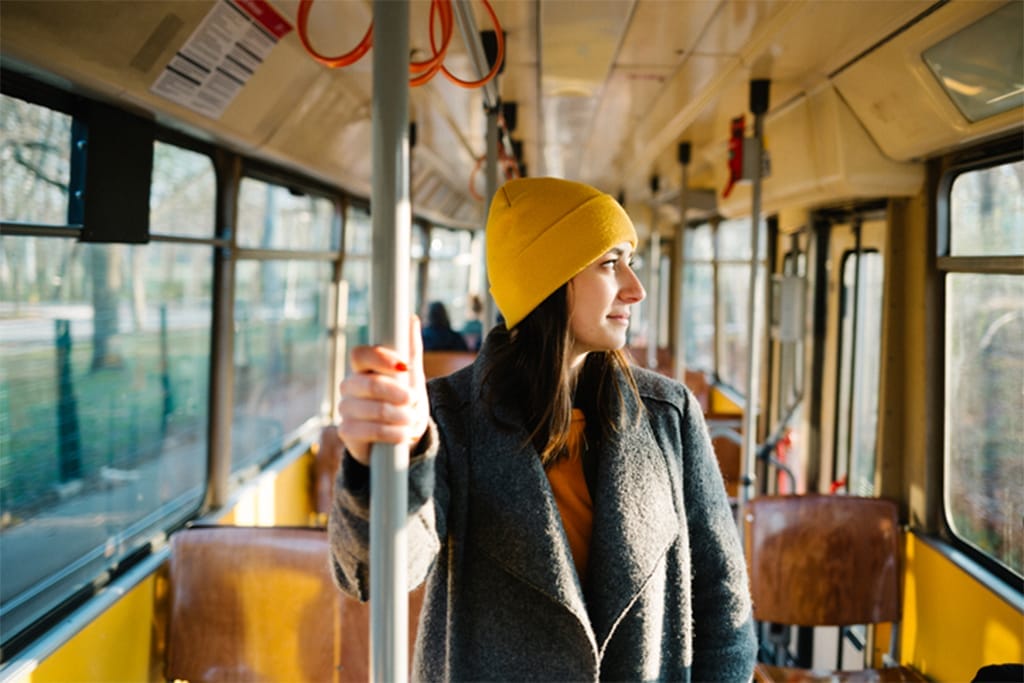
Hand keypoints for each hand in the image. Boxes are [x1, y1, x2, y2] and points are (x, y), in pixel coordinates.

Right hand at [336, 316, 429, 464]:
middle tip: (413, 399)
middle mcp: (350, 386)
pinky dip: (390, 433)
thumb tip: (410, 318)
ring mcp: (346, 409)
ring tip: (410, 419)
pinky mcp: (347, 432)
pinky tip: (402, 434)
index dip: (380, 358)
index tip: (403, 367)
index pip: (360, 354)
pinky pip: (367, 430)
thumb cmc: (404, 402)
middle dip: (396, 393)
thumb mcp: (411, 376)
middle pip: (368, 384)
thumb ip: (409, 349)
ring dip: (398, 415)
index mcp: (364, 368)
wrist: (401, 436)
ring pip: (371, 409)